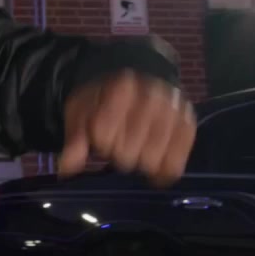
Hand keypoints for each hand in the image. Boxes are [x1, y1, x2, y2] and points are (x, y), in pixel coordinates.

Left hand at [58, 70, 195, 187]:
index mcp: (121, 87)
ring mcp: (173, 111)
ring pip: (150, 161)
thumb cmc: (105, 102)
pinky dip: (162, 170)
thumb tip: (66, 168)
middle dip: (119, 153)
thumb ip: (75, 138)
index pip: (103, 135)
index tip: (101, 135)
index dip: (99, 141)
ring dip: (140, 161)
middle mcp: (152, 96)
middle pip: (127, 153)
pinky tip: (154, 164)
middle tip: (121, 143)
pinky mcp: (188, 126)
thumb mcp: (82, 111)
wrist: (138, 85)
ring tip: (137, 148)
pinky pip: (175, 165)